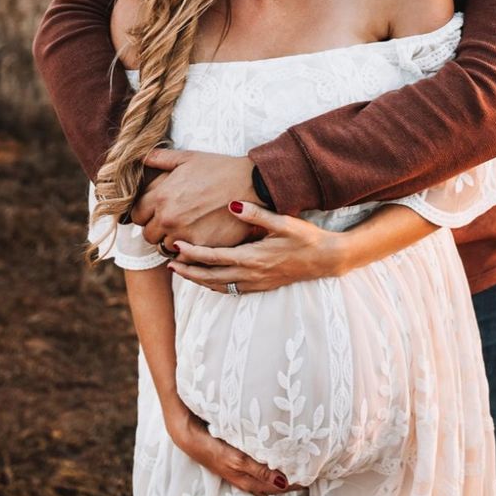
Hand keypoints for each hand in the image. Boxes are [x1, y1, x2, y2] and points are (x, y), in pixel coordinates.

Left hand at [131, 148, 256, 245]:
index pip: (136, 215)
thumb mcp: (187, 158)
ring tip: (185, 230)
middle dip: (157, 228)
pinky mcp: (203, 247)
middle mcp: (169, 219)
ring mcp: (185, 235)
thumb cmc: (219, 169)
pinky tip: (196, 239)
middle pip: (148, 235)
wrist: (251, 184)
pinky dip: (187, 252)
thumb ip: (159, 158)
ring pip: (164, 248)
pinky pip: (184, 258)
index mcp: (161, 197)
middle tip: (171, 221)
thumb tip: (139, 156)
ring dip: (171, 241)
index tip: (155, 211)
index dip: (145, 213)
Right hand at [163, 397, 299, 495]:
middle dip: (291, 480)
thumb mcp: (236, 460)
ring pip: (266, 474)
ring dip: (281, 472)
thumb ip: (259, 471)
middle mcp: (245, 476)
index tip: (313, 477)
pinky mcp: (235, 456)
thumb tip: (283, 482)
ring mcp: (240, 466)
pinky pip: (258, 465)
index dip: (294, 484)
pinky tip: (276, 463)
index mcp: (247, 480)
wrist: (187, 434)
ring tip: (299, 467)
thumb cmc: (210, 448)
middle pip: (273, 482)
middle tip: (312, 472)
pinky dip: (269, 466)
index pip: (277, 487)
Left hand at [166, 200, 344, 292]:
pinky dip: (215, 286)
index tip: (176, 246)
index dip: (193, 253)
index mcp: (252, 257)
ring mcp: (256, 283)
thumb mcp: (283, 221)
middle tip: (169, 263)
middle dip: (188, 271)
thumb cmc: (305, 237)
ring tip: (182, 272)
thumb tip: (232, 205)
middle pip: (211, 276)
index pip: (214, 257)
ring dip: (199, 280)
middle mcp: (251, 274)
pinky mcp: (261, 287)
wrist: (326, 259)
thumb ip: (256, 214)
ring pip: (219, 286)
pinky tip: (208, 280)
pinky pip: (231, 290)